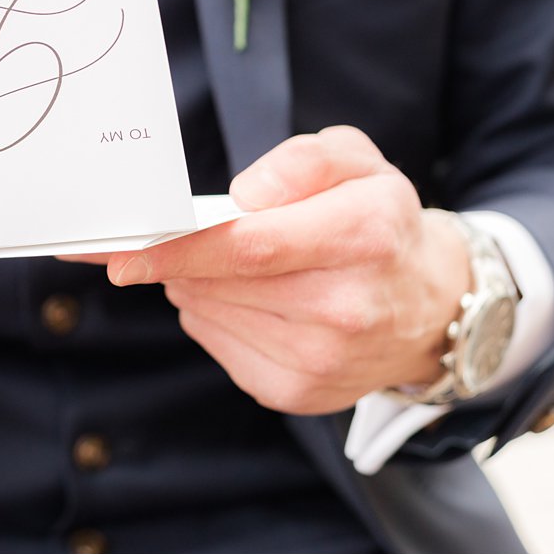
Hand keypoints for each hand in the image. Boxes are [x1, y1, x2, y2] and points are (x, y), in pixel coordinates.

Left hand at [100, 126, 469, 414]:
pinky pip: (217, 342)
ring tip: (239, 265)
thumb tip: (244, 193)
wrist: (428, 306)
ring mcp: (321, 360)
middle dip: (182, 256)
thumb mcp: (358, 162)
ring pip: (209, 310)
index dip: (179, 248)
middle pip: (220, 280)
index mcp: (362, 236)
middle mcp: (345, 307)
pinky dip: (216, 314)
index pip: (249, 246)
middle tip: (180, 234)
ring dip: (200, 282)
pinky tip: (252, 299)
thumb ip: (303, 159)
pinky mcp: (298, 393)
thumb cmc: (380, 224)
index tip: (125, 251)